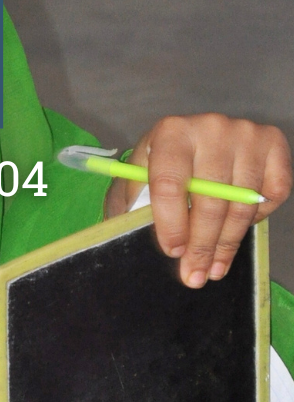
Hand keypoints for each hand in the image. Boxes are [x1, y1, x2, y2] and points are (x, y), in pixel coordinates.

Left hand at [104, 114, 290, 287]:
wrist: (196, 132)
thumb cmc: (166, 158)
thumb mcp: (140, 172)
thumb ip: (133, 200)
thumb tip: (130, 234)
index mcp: (172, 131)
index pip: (170, 183)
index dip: (171, 223)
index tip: (172, 251)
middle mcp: (211, 127)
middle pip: (210, 200)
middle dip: (201, 245)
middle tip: (194, 274)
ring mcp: (246, 134)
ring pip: (242, 204)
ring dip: (228, 243)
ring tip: (214, 267)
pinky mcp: (273, 144)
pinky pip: (272, 194)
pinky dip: (257, 217)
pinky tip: (237, 229)